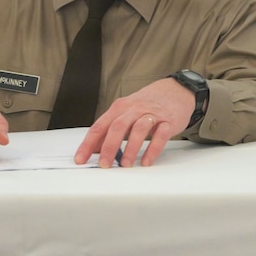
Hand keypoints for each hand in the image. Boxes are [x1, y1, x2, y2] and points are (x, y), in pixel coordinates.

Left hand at [76, 76, 197, 167]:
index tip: (80, 159)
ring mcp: (152, 115)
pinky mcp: (168, 121)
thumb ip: (110, 129)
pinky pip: (160, 136)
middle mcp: (134, 109)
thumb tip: (93, 149)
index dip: (88, 143)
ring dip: (131, 148)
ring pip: (138, 130)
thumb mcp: (126, 112)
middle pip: (118, 127)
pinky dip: (153, 149)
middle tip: (104, 164)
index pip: (99, 126)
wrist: (175, 91)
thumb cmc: (147, 104)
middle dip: (109, 147)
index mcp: (120, 108)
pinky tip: (146, 161)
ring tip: (126, 165)